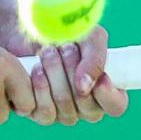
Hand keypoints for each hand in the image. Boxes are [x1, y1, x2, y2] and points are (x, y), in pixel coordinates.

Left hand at [5, 24, 128, 125]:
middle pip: (89, 109)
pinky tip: (36, 68)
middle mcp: (85, 105)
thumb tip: (85, 87)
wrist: (24, 27)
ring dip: (56, 74)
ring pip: (66, 108)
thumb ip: (96, 59)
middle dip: (76, 74)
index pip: (116, 106)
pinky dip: (40, 86)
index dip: (109, 95)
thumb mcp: (88, 36)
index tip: (101, 78)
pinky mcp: (38, 111)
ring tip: (48, 51)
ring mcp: (61, 111)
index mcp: (105, 88)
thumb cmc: (64, 31)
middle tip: (66, 48)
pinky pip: (44, 112)